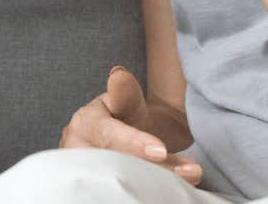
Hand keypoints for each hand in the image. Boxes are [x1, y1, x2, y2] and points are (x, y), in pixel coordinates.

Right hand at [59, 66, 200, 184]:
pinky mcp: (96, 187)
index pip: (108, 135)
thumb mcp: (128, 100)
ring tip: (188, 179)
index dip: (133, 144)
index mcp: (85, 123)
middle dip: (152, 169)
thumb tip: (118, 74)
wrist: (130, 137)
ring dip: (154, 184)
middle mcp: (79, 149)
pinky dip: (147, 192)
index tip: (161, 152)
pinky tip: (170, 191)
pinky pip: (119, 192)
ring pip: (119, 182)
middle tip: (188, 172)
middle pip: (114, 164)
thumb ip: (125, 92)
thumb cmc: (126, 116)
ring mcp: (86, 172)